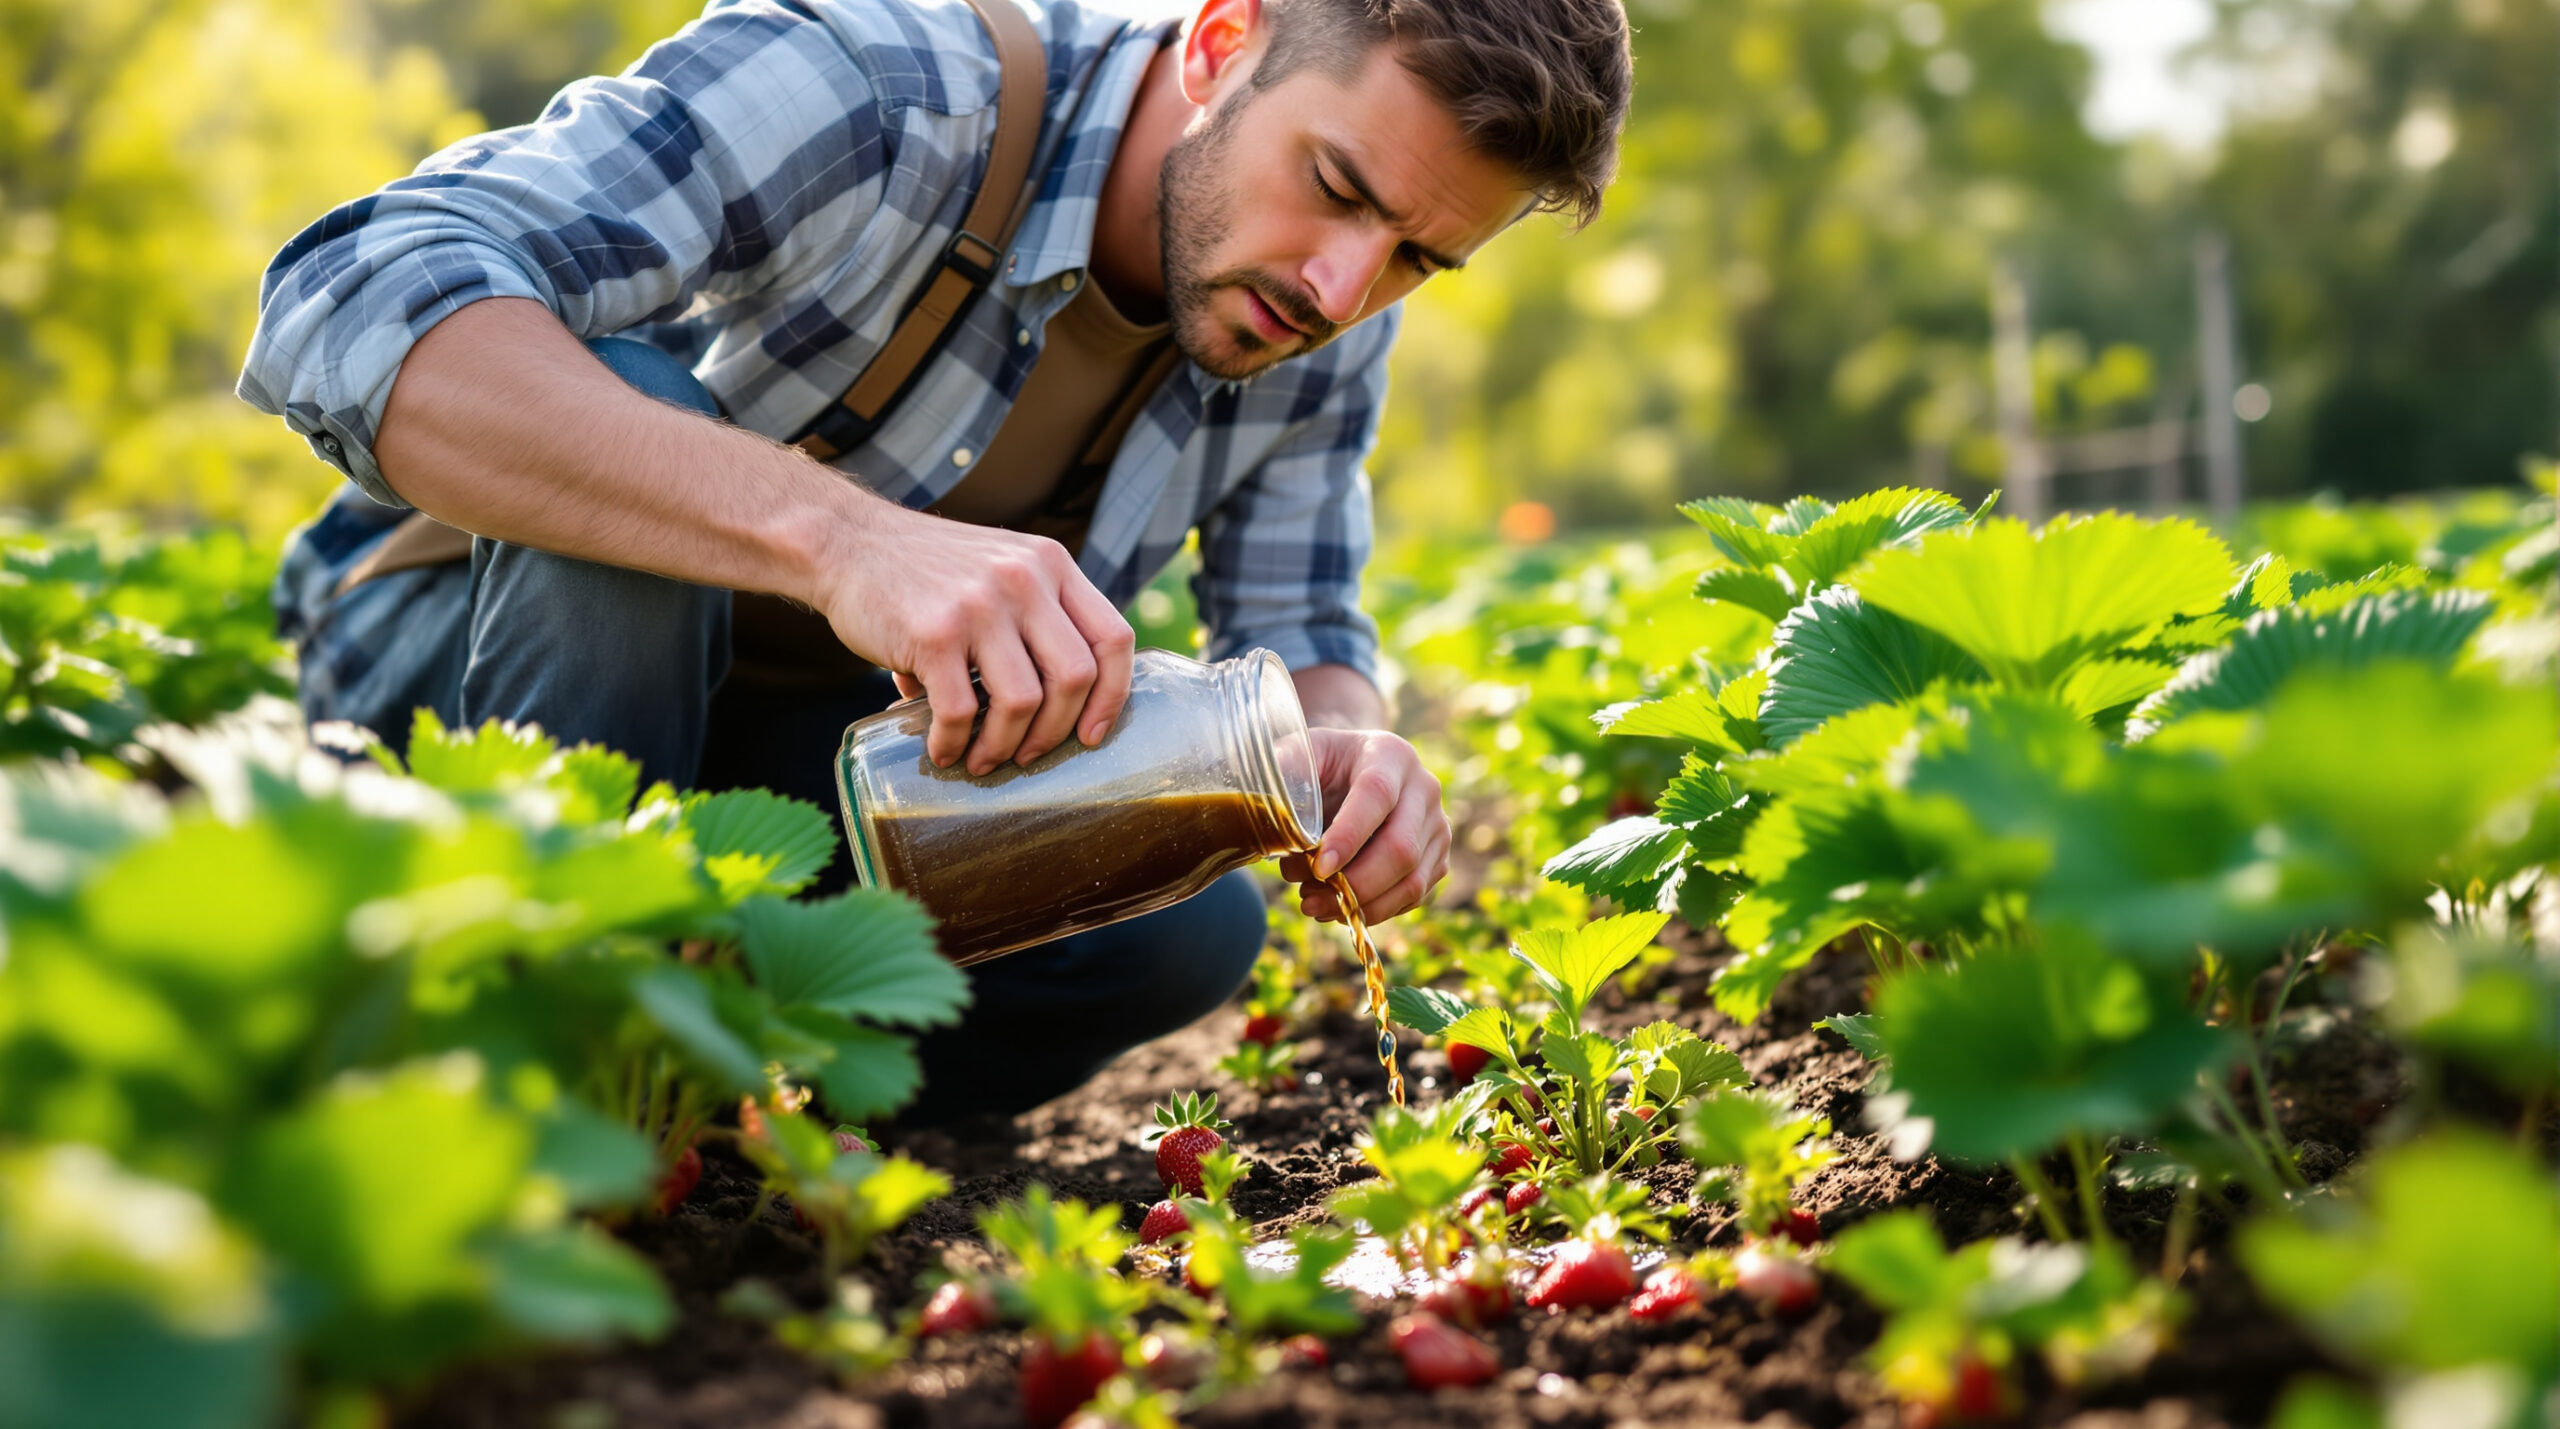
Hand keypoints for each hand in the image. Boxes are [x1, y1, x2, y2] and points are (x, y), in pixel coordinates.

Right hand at [810, 507, 1133, 773]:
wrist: (844, 542)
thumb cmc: (924, 571)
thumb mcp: (998, 568)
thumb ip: (1033, 619)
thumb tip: (1051, 711)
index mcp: (1051, 565)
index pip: (1113, 638)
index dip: (1113, 697)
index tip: (1093, 734)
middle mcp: (1024, 579)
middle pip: (1076, 678)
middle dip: (1057, 732)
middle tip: (1029, 755)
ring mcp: (980, 605)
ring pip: (1023, 702)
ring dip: (1005, 746)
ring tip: (983, 760)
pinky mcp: (934, 633)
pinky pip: (961, 711)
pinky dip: (954, 743)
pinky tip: (942, 751)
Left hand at [1275, 727, 1449, 923]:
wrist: (1357, 768)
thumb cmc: (1324, 764)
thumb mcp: (1301, 753)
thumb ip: (1283, 772)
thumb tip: (1266, 811)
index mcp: (1390, 754)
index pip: (1376, 795)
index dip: (1349, 836)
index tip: (1318, 867)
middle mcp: (1424, 789)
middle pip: (1401, 848)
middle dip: (1354, 884)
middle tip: (1308, 898)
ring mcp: (1438, 826)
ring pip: (1411, 881)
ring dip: (1362, 905)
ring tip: (1315, 906)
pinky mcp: (1437, 858)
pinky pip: (1414, 897)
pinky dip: (1375, 911)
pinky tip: (1338, 908)